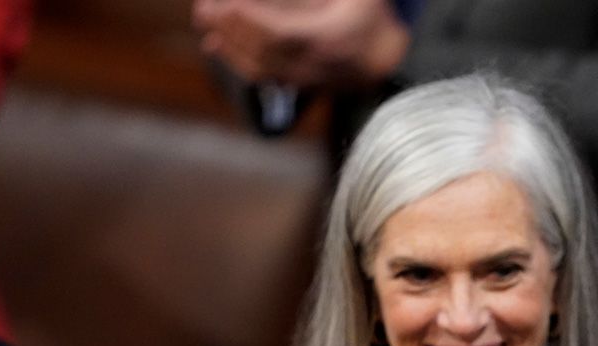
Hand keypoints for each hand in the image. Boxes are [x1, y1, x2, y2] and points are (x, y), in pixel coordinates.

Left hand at [195, 0, 408, 88]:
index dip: (251, 21)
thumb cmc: (374, 15)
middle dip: (231, 31)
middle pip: (266, 53)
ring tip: (207, 26)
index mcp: (334, 38)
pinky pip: (268, 77)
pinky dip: (240, 61)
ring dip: (231, 48)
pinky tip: (219, 45)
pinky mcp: (307, 85)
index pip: (282, 34)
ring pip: (263, 69)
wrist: (395, 57)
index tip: (225, 5)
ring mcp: (313, 79)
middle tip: (202, 11)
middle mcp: (321, 65)